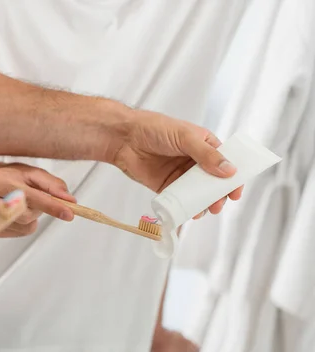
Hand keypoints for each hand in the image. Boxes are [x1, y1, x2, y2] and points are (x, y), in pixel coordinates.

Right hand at [0, 163, 75, 236]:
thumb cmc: (11, 178)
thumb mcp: (31, 173)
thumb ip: (52, 184)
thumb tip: (70, 200)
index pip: (27, 196)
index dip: (50, 205)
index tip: (69, 213)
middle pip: (26, 215)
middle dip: (39, 208)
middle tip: (38, 197)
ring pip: (26, 225)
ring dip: (34, 215)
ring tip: (26, 203)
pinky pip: (22, 232)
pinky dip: (28, 223)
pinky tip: (19, 212)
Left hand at [113, 109, 242, 217]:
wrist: (123, 138)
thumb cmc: (154, 128)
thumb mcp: (184, 137)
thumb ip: (206, 154)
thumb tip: (230, 171)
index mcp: (203, 144)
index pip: (225, 162)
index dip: (233, 177)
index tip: (236, 191)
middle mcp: (194, 160)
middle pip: (213, 181)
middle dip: (219, 194)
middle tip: (219, 204)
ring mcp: (180, 174)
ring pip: (198, 193)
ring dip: (205, 203)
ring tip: (206, 210)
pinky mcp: (166, 186)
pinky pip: (180, 200)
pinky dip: (187, 208)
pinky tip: (191, 213)